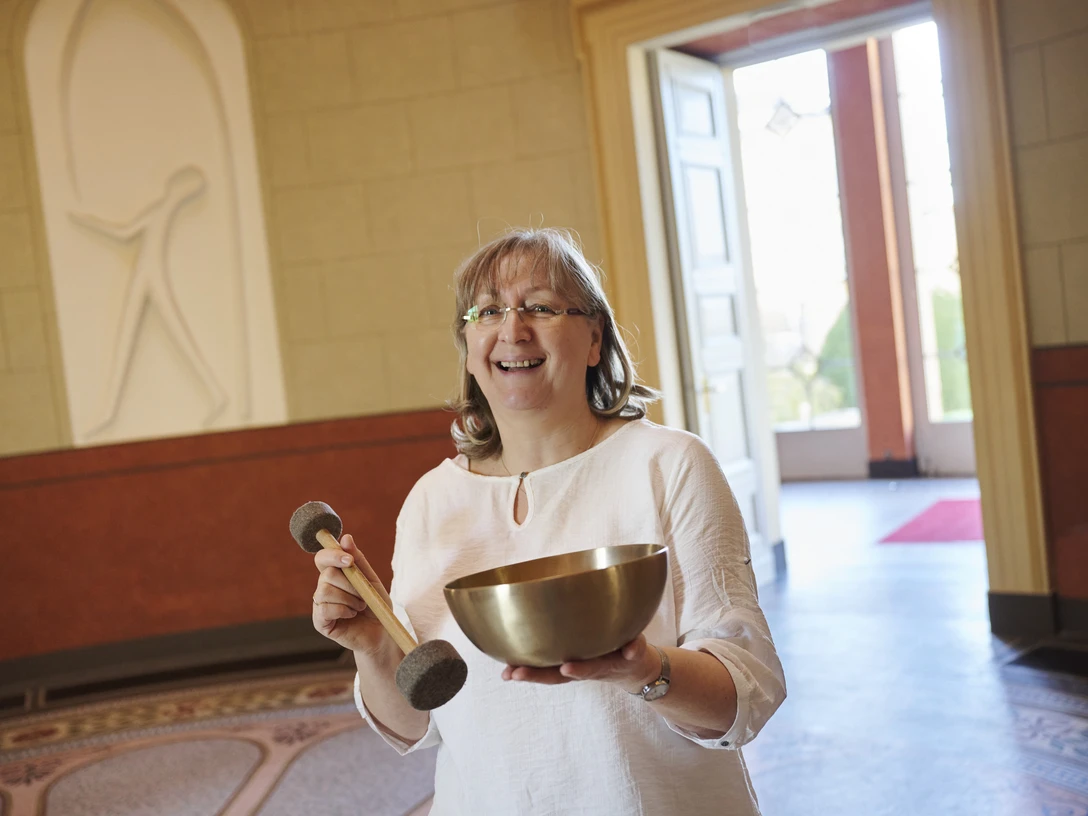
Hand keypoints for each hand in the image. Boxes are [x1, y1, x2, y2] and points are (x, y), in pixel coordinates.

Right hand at [311, 534, 391, 655]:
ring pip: (324, 591)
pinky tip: (351, 615)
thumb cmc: (376, 605)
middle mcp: (324, 588)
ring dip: (348, 598)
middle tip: (363, 595)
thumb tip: (345, 537)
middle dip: (350, 583)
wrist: (382, 632)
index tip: (349, 560)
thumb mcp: (370, 580)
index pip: (322, 558)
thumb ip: (358, 560)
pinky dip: (343, 610)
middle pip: (326, 574)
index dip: (332, 554)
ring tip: (359, 606)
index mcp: (335, 575)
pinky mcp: (320, 622)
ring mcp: (320, 605)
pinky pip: (324, 609)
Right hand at [501, 634, 661, 693]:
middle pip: (562, 675)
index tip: (506, 673)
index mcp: (573, 664)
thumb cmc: (602, 654)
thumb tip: (523, 625)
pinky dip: (633, 648)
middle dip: (540, 675)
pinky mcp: (634, 654)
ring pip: (594, 668)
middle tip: (518, 673)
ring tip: (567, 667)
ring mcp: (610, 663)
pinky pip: (634, 650)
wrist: (641, 669)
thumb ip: (557, 639)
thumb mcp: (581, 648)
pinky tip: (631, 646)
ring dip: (581, 670)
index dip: (527, 673)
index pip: (546, 671)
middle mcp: (587, 668)